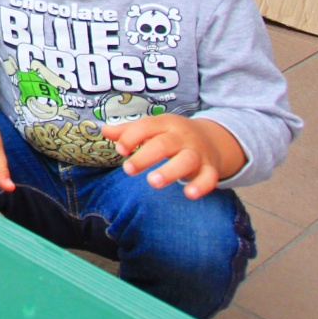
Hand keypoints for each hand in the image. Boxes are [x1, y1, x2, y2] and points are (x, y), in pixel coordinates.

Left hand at [100, 113, 243, 200]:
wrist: (213, 139)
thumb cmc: (173, 135)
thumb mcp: (154, 128)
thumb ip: (129, 131)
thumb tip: (104, 130)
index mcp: (166, 124)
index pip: (147, 126)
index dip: (132, 136)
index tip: (120, 150)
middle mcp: (182, 137)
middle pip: (164, 144)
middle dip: (146, 156)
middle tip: (128, 169)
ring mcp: (197, 152)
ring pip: (186, 160)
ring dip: (170, 171)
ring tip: (153, 181)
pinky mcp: (210, 168)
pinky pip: (208, 177)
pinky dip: (201, 185)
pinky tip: (189, 194)